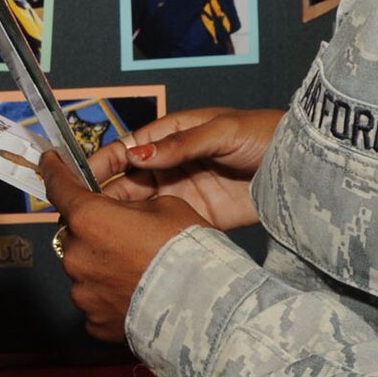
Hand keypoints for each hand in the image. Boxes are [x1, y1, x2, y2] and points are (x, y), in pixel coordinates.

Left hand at [39, 154, 202, 341]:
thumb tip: (121, 214)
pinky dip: (110, 296)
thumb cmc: (189, 251)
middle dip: (94, 229)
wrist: (206, 306)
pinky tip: (136, 295)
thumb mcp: (166, 206)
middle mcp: (76, 254)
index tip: (50, 161)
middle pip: (75, 233)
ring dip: (102, 265)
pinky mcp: (93, 321)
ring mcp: (82, 291)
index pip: (60, 186)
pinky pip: (95, 301)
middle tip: (126, 233)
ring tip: (138, 270)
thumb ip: (130, 206)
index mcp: (90, 218)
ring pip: (85, 268)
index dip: (54, 170)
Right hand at [88, 106, 282, 231]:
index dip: (100, 164)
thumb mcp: (219, 132)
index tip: (80, 180)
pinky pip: (164, 227)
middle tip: (81, 215)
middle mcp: (168, 167)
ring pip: (139, 208)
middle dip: (103, 196)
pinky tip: (131, 245)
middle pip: (125, 183)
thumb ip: (179, 145)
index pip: (124, 151)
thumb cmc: (260, 135)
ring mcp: (180, 194)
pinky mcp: (195, 219)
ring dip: (119, 218)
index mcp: (168, 138)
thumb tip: (137, 155)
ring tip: (99, 233)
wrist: (297, 168)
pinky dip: (145, 235)